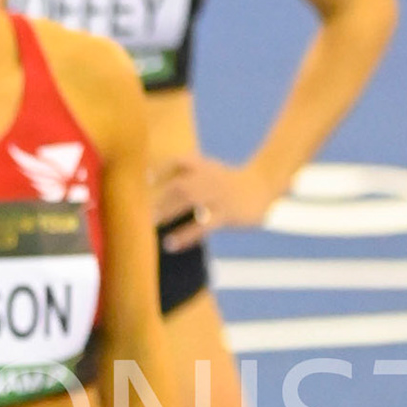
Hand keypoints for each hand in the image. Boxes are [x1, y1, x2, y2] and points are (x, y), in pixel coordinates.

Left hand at [150, 157, 284, 247]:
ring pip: (189, 200)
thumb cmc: (229, 181)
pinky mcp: (227, 214)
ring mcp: (219, 195)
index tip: (147, 178)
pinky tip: (170, 244)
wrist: (264, 184)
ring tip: (151, 225)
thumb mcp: (209, 171)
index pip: (180, 162)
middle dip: (160, 198)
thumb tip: (148, 178)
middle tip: (142, 212)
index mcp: (205, 167)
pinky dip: (185, 235)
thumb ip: (183, 173)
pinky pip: (203, 225)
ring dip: (167, 212)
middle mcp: (210, 178)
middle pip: (180, 184)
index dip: (162, 169)